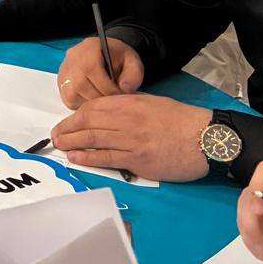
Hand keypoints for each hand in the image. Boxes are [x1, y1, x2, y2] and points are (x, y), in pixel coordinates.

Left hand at [50, 93, 213, 181]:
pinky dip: (88, 157)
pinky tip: (75, 158)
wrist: (207, 138)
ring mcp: (131, 140)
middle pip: (88, 122)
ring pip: (93, 139)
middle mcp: (126, 119)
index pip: (93, 107)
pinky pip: (106, 158)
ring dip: (71, 142)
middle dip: (67, 129)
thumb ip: (130, 107)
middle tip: (55, 136)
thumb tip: (109, 113)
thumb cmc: (182, 121)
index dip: (75, 116)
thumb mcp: (152, 103)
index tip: (66, 122)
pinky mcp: (138, 160)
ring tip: (59, 146)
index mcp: (130, 103)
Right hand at [56, 35, 144, 107]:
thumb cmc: (118, 58)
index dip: (107, 88)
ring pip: (73, 95)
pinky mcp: (61, 82)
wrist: (107, 54)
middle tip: (113, 100)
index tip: (119, 95)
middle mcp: (72, 58)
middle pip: (81, 85)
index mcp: (89, 48)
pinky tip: (94, 97)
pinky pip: (69, 99)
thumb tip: (125, 89)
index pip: (92, 70)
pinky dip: (83, 103)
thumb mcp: (133, 61)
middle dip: (100, 97)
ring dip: (91, 102)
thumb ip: (133, 75)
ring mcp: (64, 70)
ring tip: (104, 98)